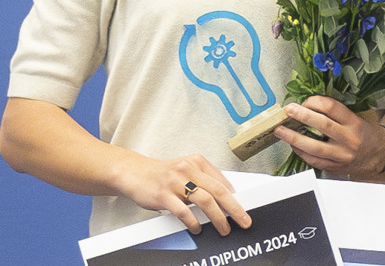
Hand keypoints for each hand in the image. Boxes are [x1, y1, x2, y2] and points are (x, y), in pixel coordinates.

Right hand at [115, 153, 250, 235]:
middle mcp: (189, 169)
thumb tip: (225, 196)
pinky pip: (183, 211)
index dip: (235, 197)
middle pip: (218, 191)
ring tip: (223, 228)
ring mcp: (176, 182)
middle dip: (234, 208)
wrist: (133, 172)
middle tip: (244, 220)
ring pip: (204, 201)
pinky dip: (193, 222)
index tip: (244, 208)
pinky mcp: (163, 195)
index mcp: (198, 162)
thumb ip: (203, 180)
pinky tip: (198, 229)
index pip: (222, 181)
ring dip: (217, 218)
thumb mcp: (186, 170)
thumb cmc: (163, 174)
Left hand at [274, 97, 384, 180]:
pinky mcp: (336, 167)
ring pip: (315, 147)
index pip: (333, 108)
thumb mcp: (356, 119)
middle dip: (303, 116)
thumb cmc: (365, 134)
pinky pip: (314, 161)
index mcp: (354, 123)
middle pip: (323, 125)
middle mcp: (349, 139)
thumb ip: (336, 115)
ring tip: (281, 131)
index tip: (306, 100)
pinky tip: (293, 145)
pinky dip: (301, 153)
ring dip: (295, 138)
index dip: (316, 102)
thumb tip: (308, 107)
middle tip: (289, 110)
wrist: (380, 155)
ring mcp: (342, 156)